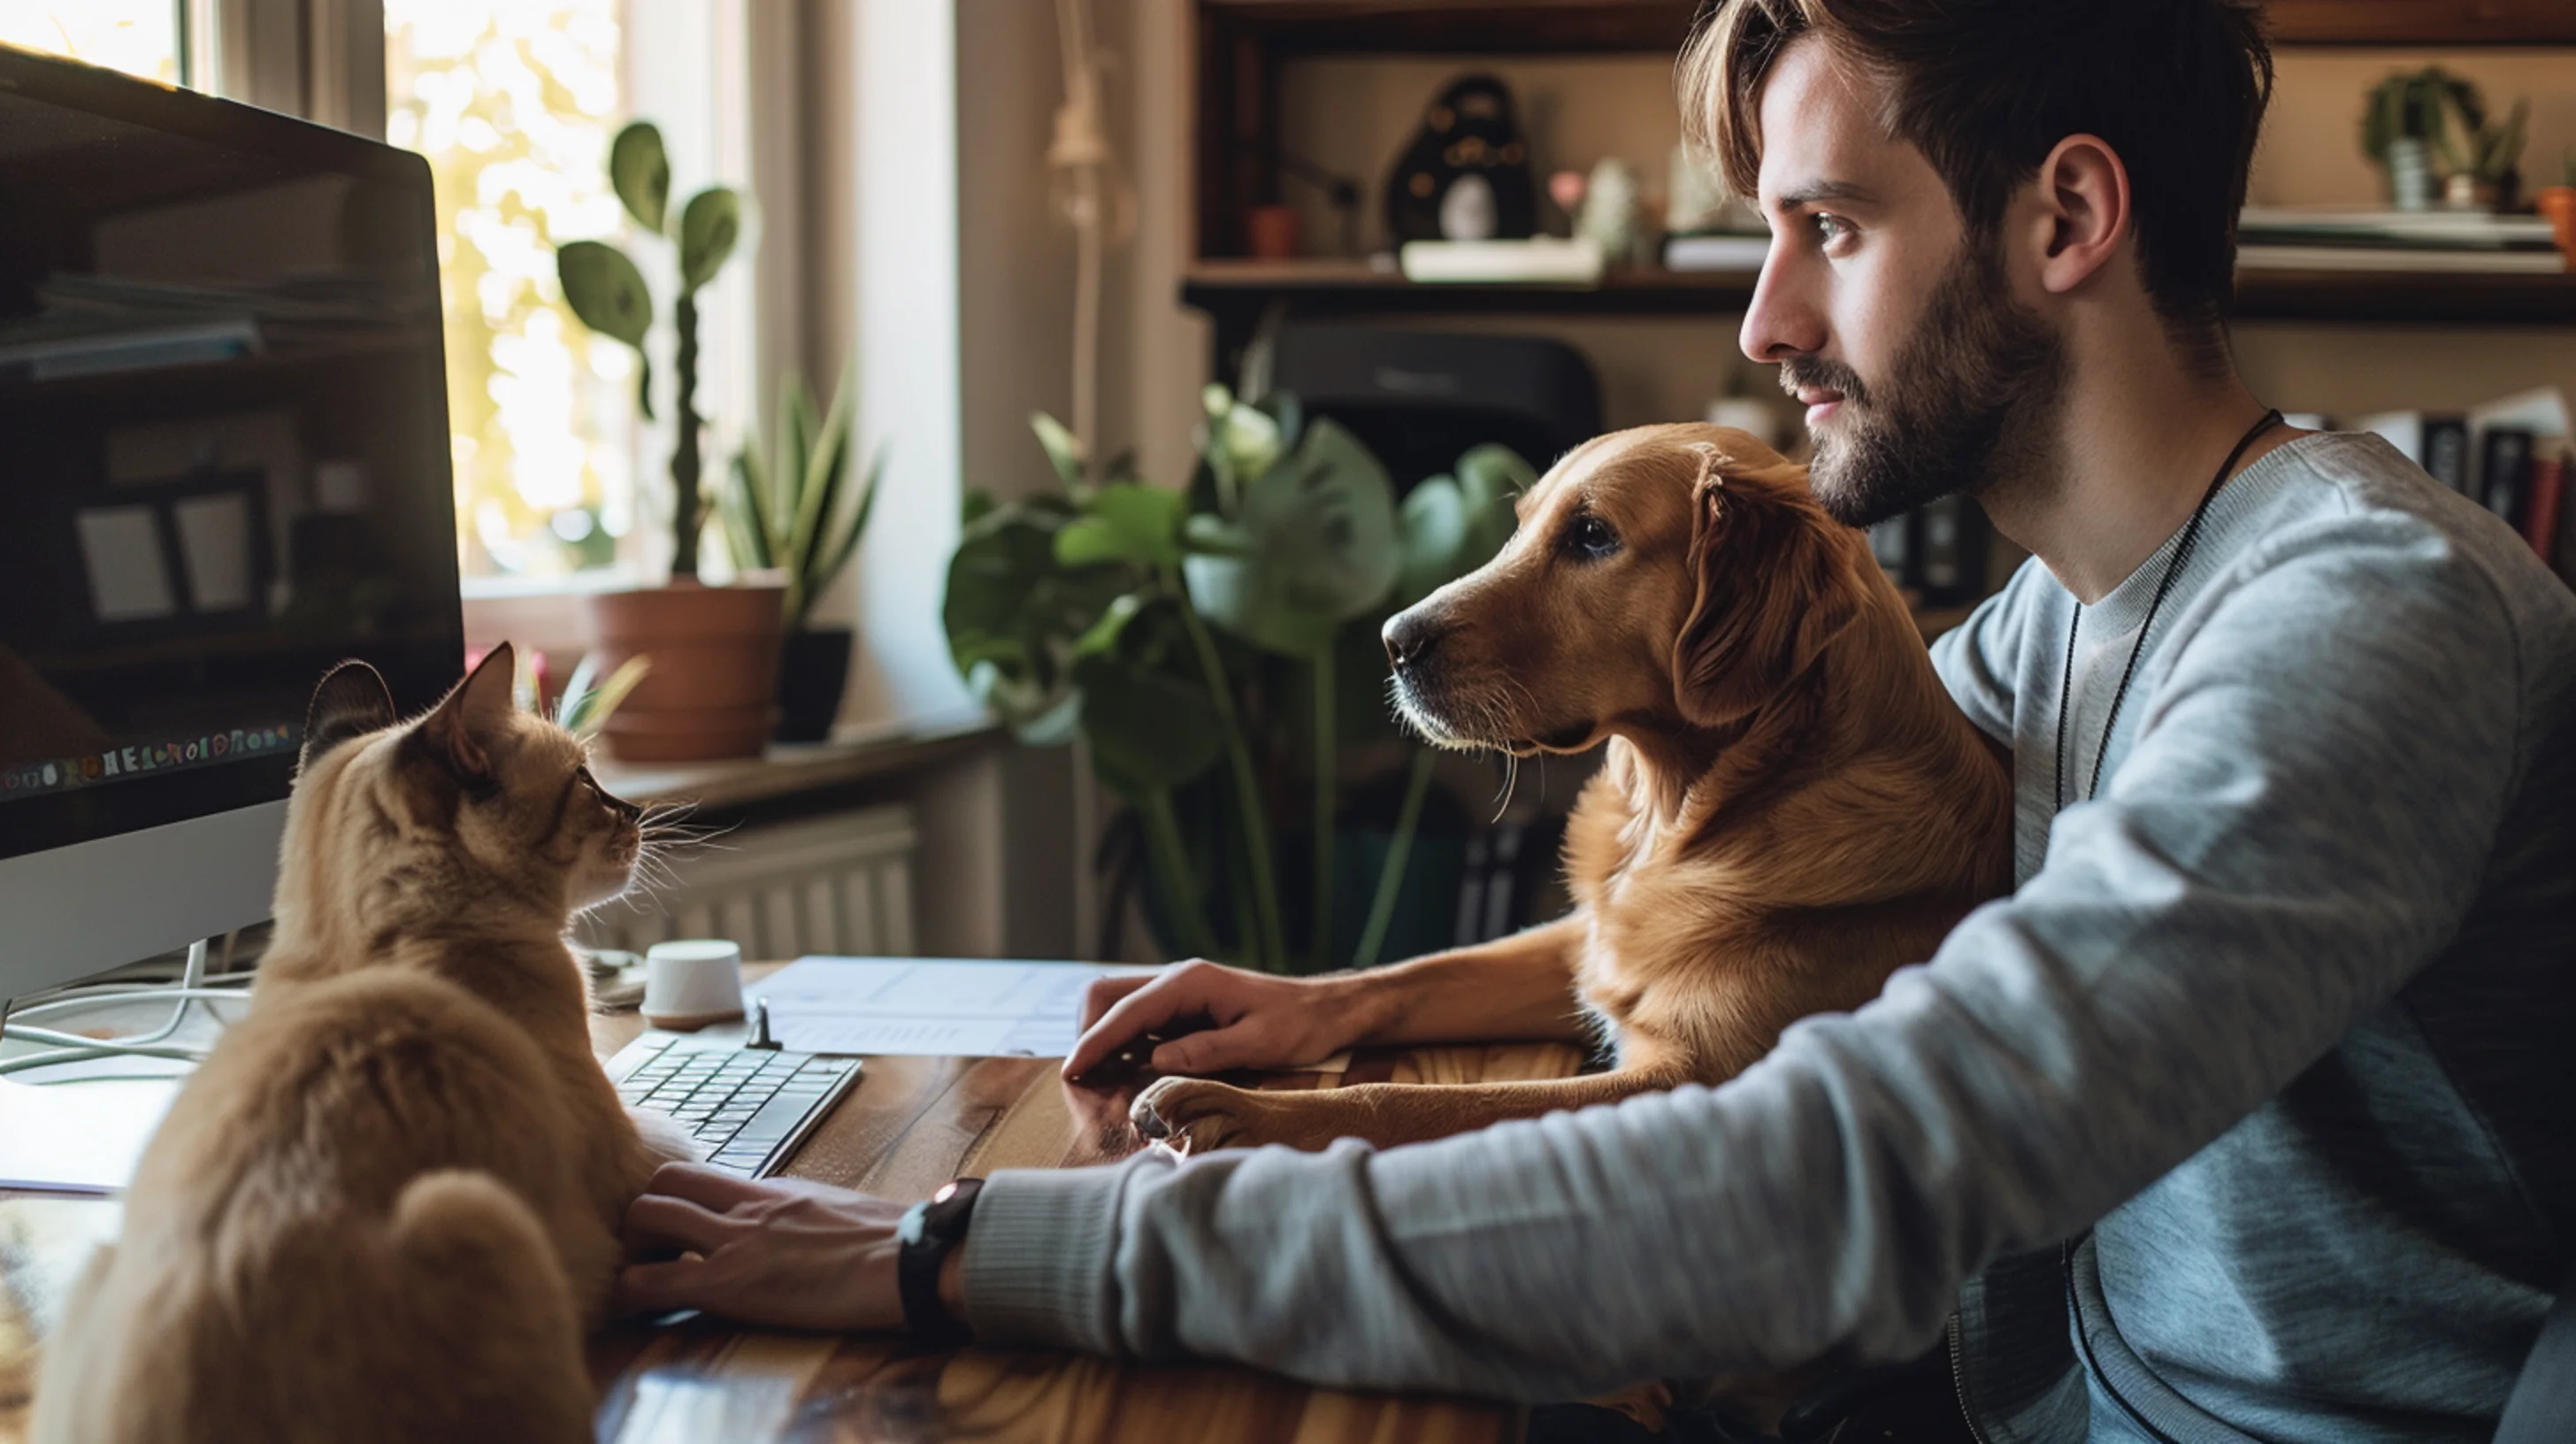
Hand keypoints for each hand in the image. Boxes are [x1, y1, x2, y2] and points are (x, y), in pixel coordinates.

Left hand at [617, 1162, 910, 1329]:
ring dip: (632, 1248)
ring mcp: (736, 1240)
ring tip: (645, 1279)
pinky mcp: (729, 1283)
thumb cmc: (895, 1243)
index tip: (678, 1234)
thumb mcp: (840, 1213)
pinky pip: (651, 1283)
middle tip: (654, 1254)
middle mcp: (748, 1205)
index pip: (706, 1177)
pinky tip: (639, 1311)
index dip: (679, 1202)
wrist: (911, 1260)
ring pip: (646, 1216)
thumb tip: (805, 1228)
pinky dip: (632, 1296)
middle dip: (645, 1215)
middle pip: (664, 1180)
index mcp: (776, 1190)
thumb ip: (806, 1216)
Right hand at [1062, 959, 1380, 1080]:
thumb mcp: (1259, 1044)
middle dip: (1088, 1033)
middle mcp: (1177, 980)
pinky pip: (1138, 1021)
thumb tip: (1155, 1063)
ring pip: (1117, 1005)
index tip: (1071, 1072)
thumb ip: (1206, 1052)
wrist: (1327, 1011)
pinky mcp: (1183, 1009)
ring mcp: (1178, 993)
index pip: (1126, 1011)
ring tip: (1101, 1080)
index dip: (1094, 1042)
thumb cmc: (1300, 1026)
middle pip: (1106, 995)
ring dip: (1102, 1038)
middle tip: (1085, 1077)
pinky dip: (1122, 1043)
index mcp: (1190, 982)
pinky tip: (1128, 1072)